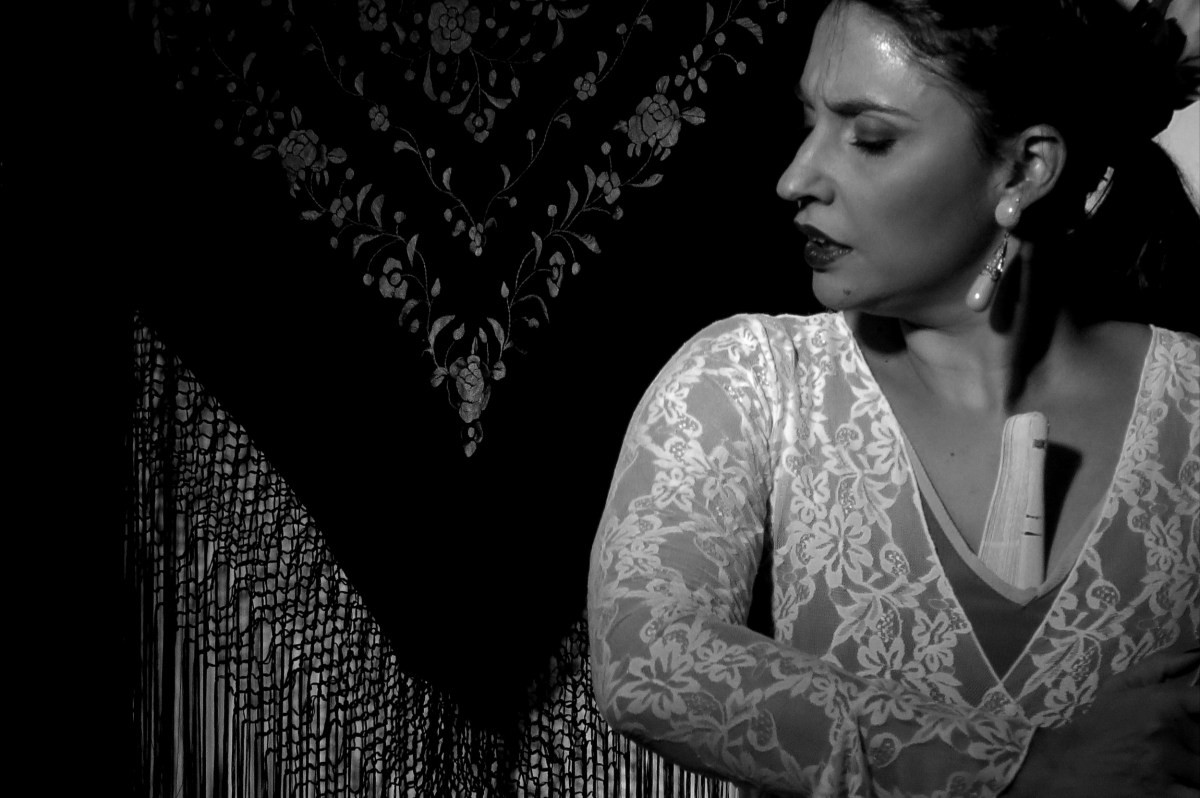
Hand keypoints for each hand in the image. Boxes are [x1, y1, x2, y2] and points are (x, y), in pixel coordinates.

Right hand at [1005, 650, 1199, 797]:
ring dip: (1194, 772)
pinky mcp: (1162, 796)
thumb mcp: (1119, 688)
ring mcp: (1165, 766)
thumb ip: (1160, 667)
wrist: (1066, 766)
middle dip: (1196, 746)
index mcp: (1163, 702)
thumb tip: (1196, 656)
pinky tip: (1180, 785)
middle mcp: (1166, 732)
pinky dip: (1192, 791)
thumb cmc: (1098, 726)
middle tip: (1179, 748)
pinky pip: (1197, 795)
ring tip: (1176, 768)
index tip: (1195, 719)